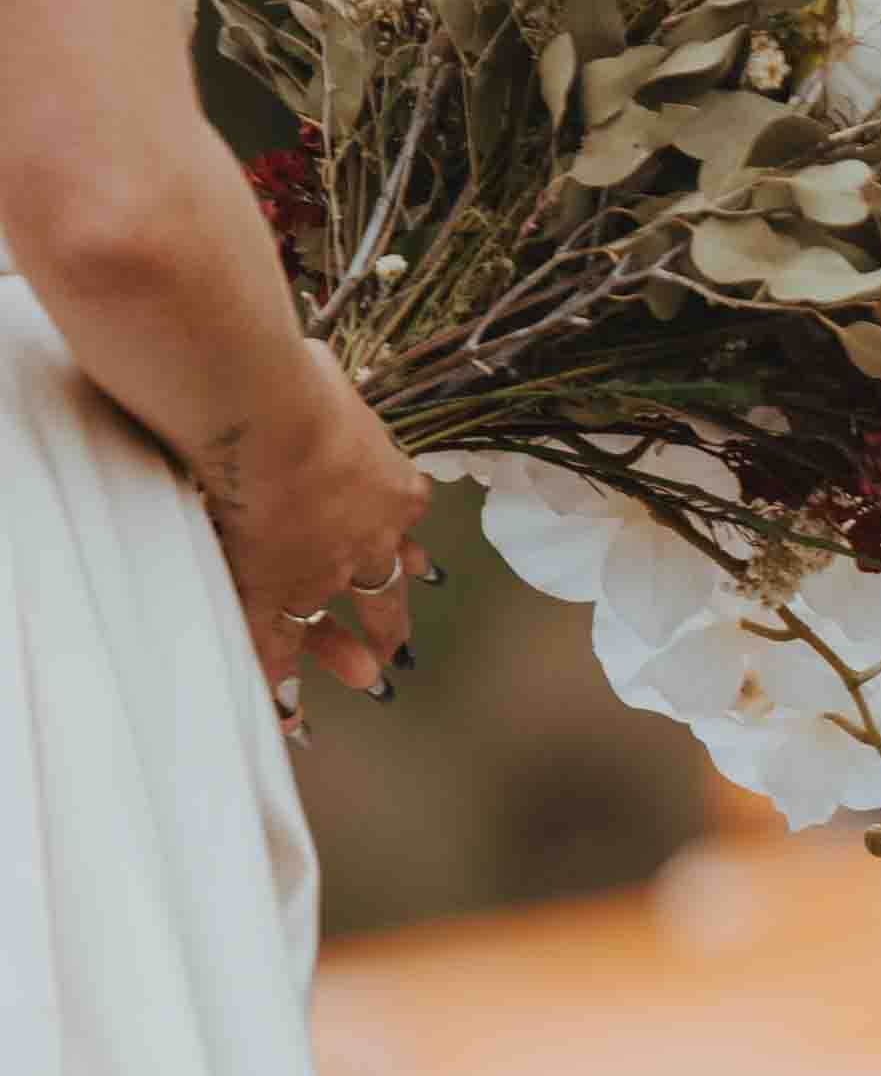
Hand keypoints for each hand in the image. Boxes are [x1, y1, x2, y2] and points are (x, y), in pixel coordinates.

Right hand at [197, 352, 432, 709]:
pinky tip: (289, 714)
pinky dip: (281, 681)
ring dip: (346, 655)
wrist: (267, 416)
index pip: (401, 525)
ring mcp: (322, 572)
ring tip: (367, 682)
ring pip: (338, 625)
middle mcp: (368, 539)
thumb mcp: (327, 379)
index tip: (418, 567)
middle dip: (392, 619)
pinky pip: (277, 648)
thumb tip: (310, 360)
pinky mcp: (274, 590)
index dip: (406, 548)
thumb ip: (324, 386)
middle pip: (385, 589)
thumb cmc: (291, 381)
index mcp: (390, 489)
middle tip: (402, 649)